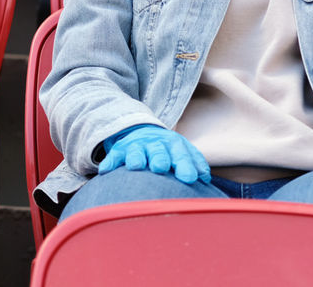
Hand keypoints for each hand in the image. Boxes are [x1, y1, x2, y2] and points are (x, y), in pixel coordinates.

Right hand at [97, 124, 211, 184]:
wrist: (142, 132)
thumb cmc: (167, 150)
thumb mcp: (182, 152)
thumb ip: (195, 164)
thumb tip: (206, 179)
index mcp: (174, 144)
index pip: (181, 154)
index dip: (186, 165)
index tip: (190, 178)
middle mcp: (155, 144)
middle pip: (158, 150)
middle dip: (160, 158)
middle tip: (161, 168)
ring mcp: (137, 146)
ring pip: (136, 151)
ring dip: (137, 157)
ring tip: (136, 166)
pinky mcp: (120, 150)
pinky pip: (114, 156)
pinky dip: (110, 162)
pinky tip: (107, 170)